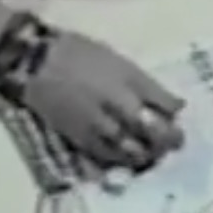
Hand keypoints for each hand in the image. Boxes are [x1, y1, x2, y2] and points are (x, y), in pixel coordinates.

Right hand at [21, 29, 186, 169]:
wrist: (36, 62)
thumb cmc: (79, 53)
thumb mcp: (118, 60)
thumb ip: (143, 84)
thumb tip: (170, 104)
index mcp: (130, 79)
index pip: (165, 104)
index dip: (175, 115)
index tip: (177, 118)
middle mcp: (119, 104)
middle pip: (154, 131)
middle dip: (168, 139)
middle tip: (173, 143)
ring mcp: (100, 124)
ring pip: (132, 149)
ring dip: (147, 153)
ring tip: (151, 152)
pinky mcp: (81, 138)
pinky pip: (108, 156)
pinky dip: (121, 159)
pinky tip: (126, 157)